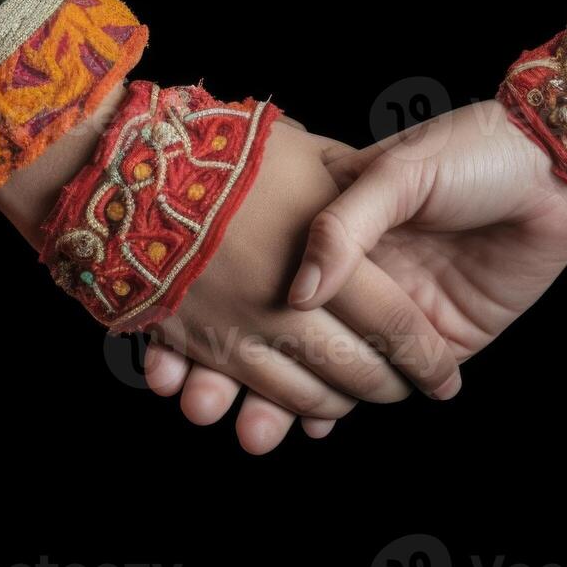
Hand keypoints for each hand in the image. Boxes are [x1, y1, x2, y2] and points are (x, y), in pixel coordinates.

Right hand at [0, 90, 465, 443]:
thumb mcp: (308, 152)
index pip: (394, 323)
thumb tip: (394, 213)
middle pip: (353, 370)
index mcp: (327, 253)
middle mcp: (285, 302)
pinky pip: (243, 389)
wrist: (122, 160)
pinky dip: (270, 410)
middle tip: (402, 394)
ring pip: (300, 393)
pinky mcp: (195, 342)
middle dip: (384, 389)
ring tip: (350, 408)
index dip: (424, 356)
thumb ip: (355, 189)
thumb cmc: (225, 147)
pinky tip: (290, 418)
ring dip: (331, 409)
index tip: (444, 376)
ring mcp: (238, 328)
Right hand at [144, 100, 566, 451]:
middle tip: (203, 407)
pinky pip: (383, 384)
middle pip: (290, 337)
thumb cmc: (469, 151)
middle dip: (243, 377)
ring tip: (247, 429)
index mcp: (342, 224)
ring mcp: (395, 310)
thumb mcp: (397, 171)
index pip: (278, 281)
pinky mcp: (441, 340)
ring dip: (280, 404)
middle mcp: (360, 274)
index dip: (234, 312)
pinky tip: (306, 427)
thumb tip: (302, 293)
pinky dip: (338, 411)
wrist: (555, 162)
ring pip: (327, 370)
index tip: (188, 344)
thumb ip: (344, 225)